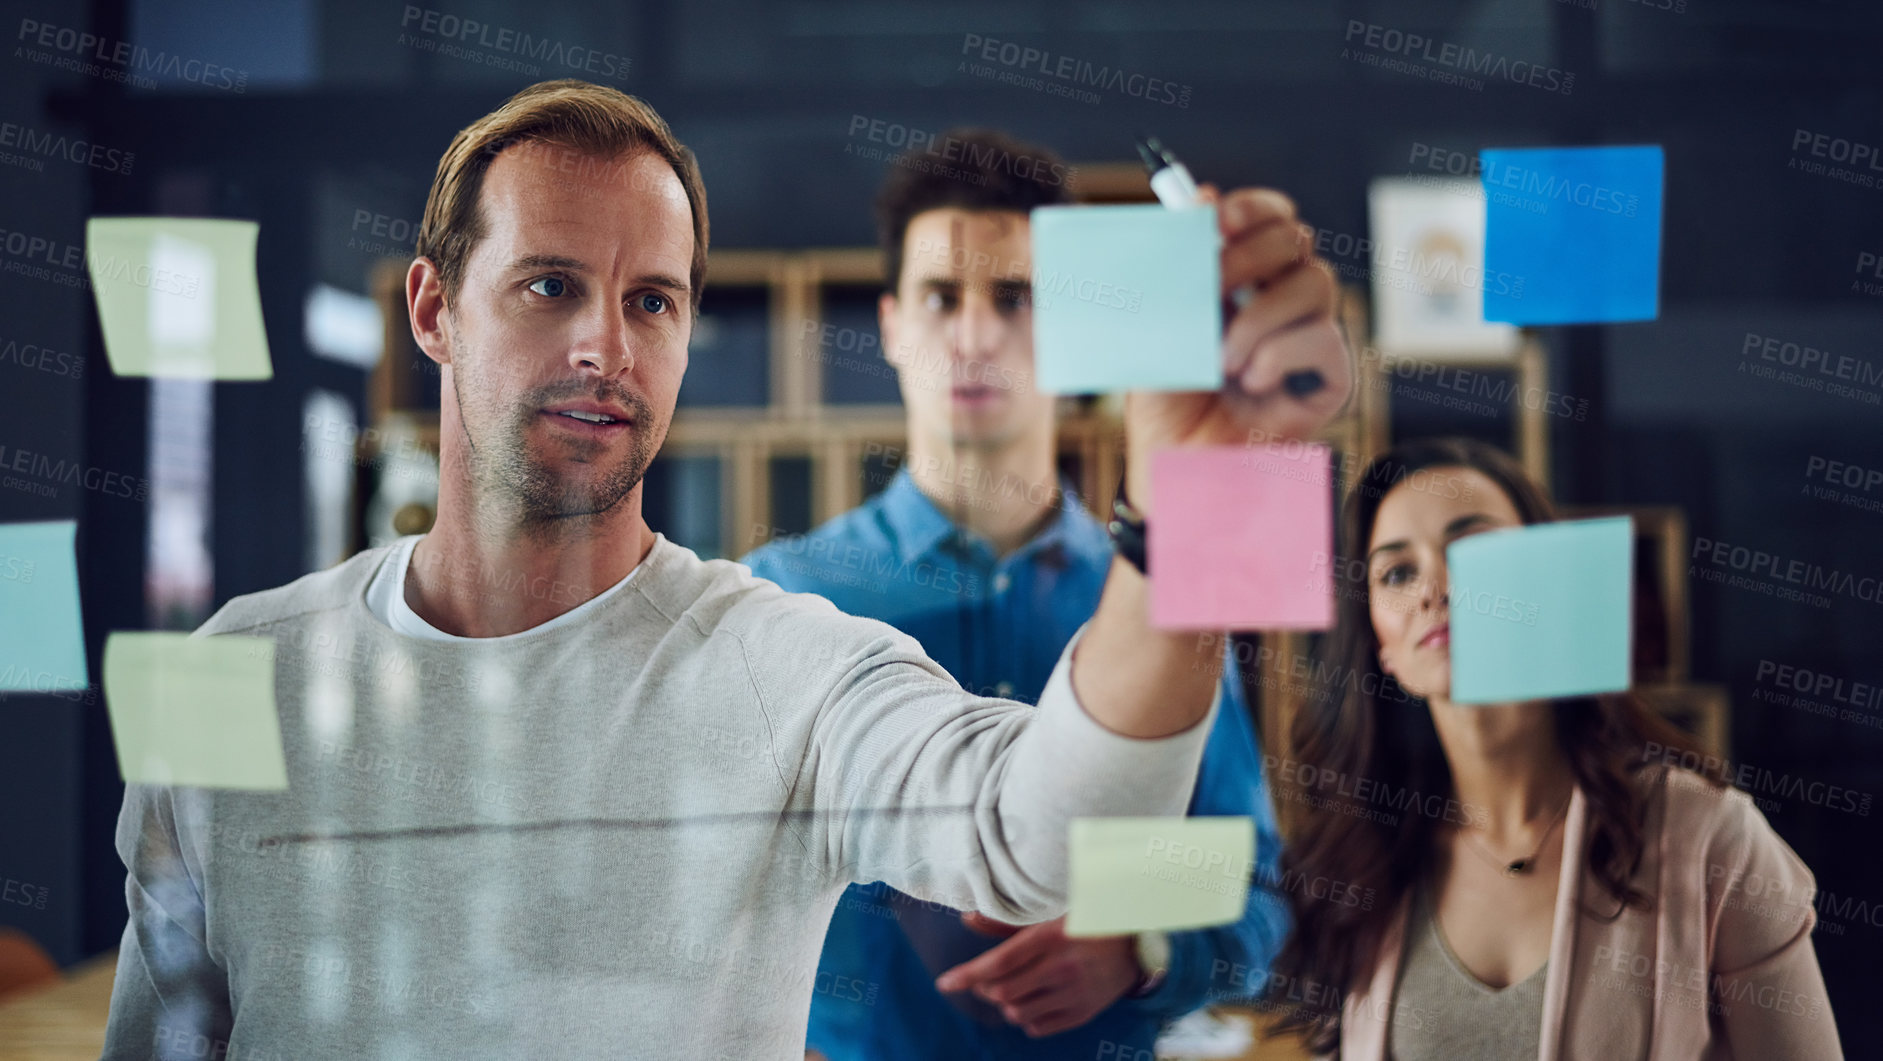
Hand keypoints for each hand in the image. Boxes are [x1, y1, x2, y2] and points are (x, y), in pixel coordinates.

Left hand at [932, 913, 1141, 1037]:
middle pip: (1003, 993)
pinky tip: (1033, 1001)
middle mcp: (1062, 968)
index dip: (968, 975)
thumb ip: (1007, 921)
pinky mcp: (1083, 1013)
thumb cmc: (1085, 924)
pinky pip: (1038, 1028)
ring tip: (1012, 989)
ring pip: (1018, 1014)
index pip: (999, 963)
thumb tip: (967, 919)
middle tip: (986, 980)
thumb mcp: (1049, 914)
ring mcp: (1074, 994)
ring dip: (1006, 1005)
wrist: (1136, 946)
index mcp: (1051, 937)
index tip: (944, 983)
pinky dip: (1027, 1019)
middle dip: (986, 989)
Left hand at [1123, 186, 1351, 516]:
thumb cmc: (1165, 394)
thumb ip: (1178, 265)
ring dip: (1259, 316)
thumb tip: (1201, 198)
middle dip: (1248, 257)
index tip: (1218, 222)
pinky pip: (1324, 339)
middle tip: (1210, 291)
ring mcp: (1309, 334)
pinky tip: (1251, 381)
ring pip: (1316, 282)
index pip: (1270, 217)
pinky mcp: (1330, 376)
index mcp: (1243, 276)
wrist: (1174, 460)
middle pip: (1296, 239)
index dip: (1252, 208)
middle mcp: (1281, 298)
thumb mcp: (1158, 324)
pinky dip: (1280, 356)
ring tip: (1222, 358)